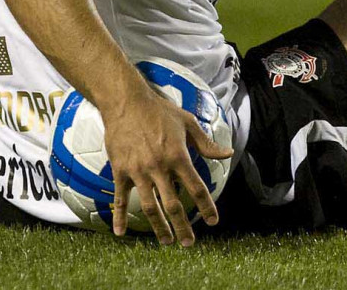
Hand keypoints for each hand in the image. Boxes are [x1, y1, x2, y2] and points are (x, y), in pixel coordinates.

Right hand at [101, 83, 234, 245]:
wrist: (126, 102)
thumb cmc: (160, 111)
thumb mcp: (188, 123)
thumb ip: (206, 143)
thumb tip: (227, 153)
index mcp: (178, 156)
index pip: (196, 188)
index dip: (206, 207)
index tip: (212, 222)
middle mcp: (159, 168)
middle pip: (173, 205)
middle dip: (182, 227)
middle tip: (189, 243)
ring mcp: (138, 171)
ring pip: (149, 207)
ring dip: (159, 227)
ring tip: (167, 242)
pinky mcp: (120, 171)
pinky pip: (120, 199)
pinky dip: (119, 217)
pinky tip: (120, 232)